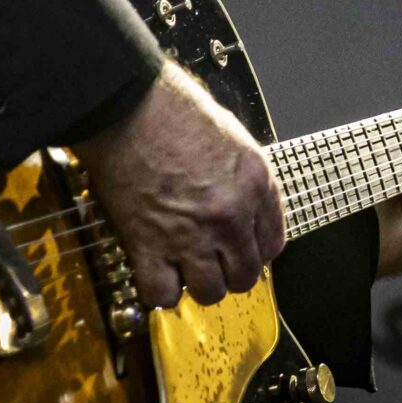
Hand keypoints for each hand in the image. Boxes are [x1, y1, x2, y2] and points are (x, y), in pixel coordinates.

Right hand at [74, 60, 283, 308]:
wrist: (128, 107)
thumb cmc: (174, 112)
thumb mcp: (233, 138)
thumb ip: (245, 179)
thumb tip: (247, 209)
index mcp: (255, 183)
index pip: (273, 244)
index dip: (254, 251)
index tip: (240, 249)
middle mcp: (230, 215)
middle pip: (245, 276)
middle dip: (229, 272)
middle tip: (212, 260)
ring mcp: (192, 234)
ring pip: (210, 293)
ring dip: (197, 284)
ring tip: (184, 266)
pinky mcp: (150, 245)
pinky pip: (162, 295)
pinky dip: (159, 290)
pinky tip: (156, 271)